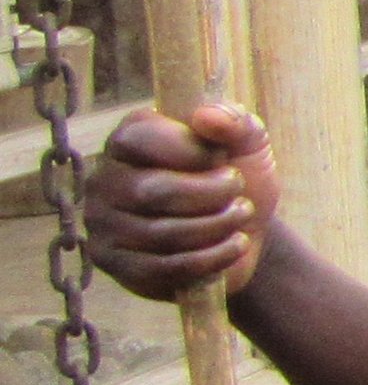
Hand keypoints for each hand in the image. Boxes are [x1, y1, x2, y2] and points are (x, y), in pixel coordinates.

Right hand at [84, 102, 280, 299]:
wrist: (241, 232)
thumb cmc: (235, 178)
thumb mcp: (248, 143)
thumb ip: (235, 121)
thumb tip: (206, 117)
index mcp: (128, 138)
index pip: (142, 137)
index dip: (194, 151)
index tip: (224, 159)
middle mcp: (104, 178)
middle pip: (155, 191)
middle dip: (214, 195)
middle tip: (241, 196)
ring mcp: (102, 224)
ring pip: (162, 233)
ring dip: (218, 226)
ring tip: (239, 217)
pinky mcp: (113, 264)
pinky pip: (163, 267)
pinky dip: (211, 258)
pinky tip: (233, 246)